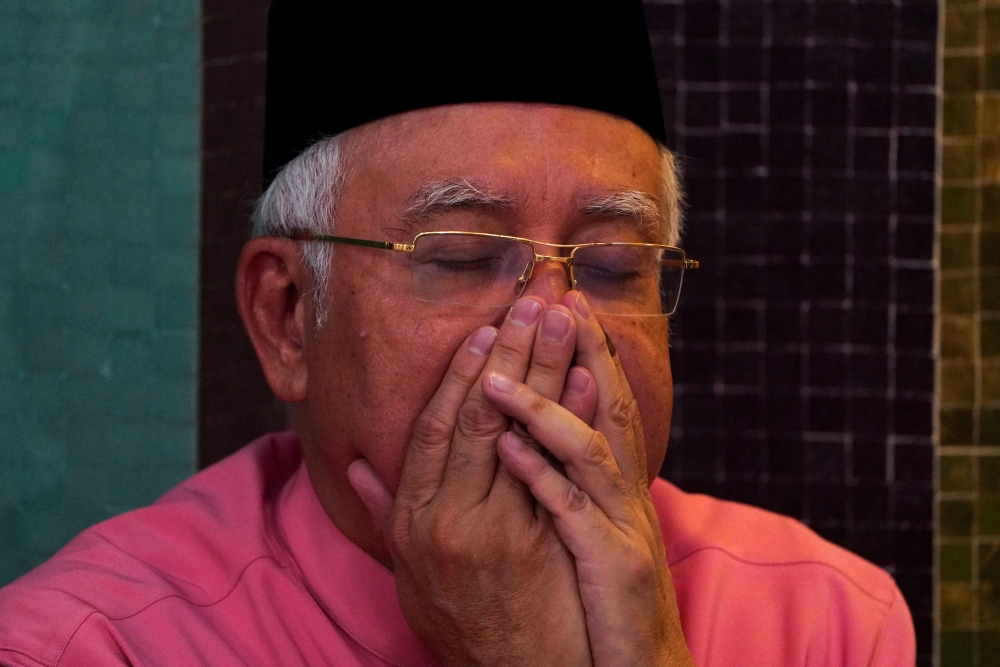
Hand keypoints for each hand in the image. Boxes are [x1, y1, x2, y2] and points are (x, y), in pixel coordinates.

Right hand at [347, 297, 595, 666]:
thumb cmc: (461, 619)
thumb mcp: (409, 571)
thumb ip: (388, 513)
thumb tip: (356, 465)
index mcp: (414, 518)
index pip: (434, 428)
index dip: (459, 373)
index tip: (486, 326)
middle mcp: (444, 519)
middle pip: (477, 417)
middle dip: (508, 353)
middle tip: (536, 298)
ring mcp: (489, 531)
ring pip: (514, 434)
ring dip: (542, 371)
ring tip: (563, 319)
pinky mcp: (533, 544)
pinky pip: (553, 469)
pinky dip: (572, 420)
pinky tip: (590, 380)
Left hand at [483, 292, 694, 666]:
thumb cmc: (610, 606)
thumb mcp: (591, 539)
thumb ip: (565, 488)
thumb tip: (525, 446)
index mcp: (621, 488)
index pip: (608, 405)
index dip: (589, 352)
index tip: (564, 305)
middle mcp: (629, 497)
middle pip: (610, 407)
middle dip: (582, 349)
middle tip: (557, 295)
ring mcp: (624, 527)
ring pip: (589, 448)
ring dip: (546, 401)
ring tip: (500, 366)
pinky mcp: (613, 563)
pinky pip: (571, 510)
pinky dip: (540, 473)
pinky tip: (506, 445)